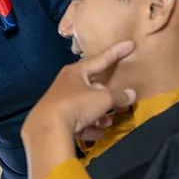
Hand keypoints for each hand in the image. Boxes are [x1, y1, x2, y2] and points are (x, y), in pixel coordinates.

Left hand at [22, 41, 136, 178]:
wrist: (48, 129)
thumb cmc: (74, 105)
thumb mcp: (103, 99)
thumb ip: (118, 96)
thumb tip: (130, 94)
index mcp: (76, 72)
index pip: (101, 60)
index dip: (116, 53)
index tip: (129, 45)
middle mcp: (66, 85)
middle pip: (93, 87)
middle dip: (108, 97)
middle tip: (122, 102)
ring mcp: (60, 103)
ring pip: (86, 107)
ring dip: (99, 115)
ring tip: (107, 122)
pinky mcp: (57, 120)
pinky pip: (78, 122)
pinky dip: (89, 127)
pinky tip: (96, 133)